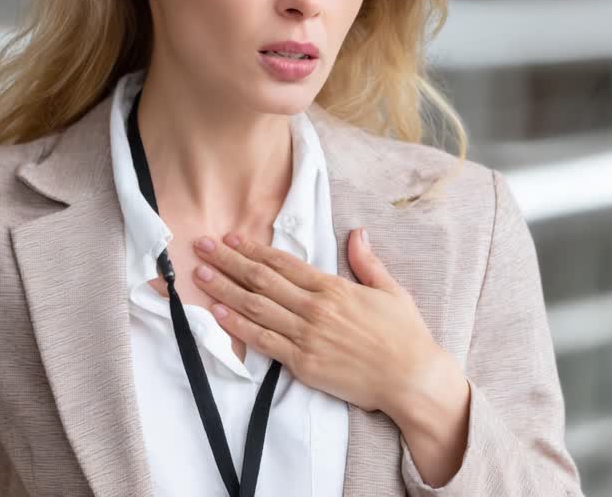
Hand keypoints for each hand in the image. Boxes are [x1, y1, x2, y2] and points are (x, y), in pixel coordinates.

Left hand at [183, 227, 446, 416]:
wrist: (411, 379)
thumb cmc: (405, 335)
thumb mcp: (391, 290)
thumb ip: (367, 262)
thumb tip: (357, 233)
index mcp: (334, 287)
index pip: (283, 263)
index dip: (253, 249)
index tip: (230, 238)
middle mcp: (315, 308)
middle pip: (261, 279)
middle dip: (228, 261)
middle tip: (201, 246)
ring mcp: (306, 336)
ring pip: (256, 307)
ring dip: (224, 289)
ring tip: (200, 274)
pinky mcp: (303, 363)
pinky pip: (263, 341)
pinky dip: (238, 326)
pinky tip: (218, 313)